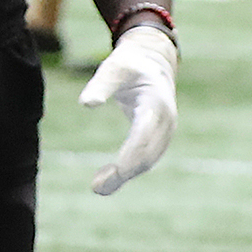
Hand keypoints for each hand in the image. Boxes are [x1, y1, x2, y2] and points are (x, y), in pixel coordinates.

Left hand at [79, 24, 177, 194]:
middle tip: (97, 188)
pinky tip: (107, 176)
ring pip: (148, 160)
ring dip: (124, 175)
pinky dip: (127, 169)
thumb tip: (86, 104)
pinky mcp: (158, 136)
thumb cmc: (129, 65)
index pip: (144, 135)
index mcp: (156, 104)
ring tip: (97, 187)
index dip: (130, 155)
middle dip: (124, 172)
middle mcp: (165, 121)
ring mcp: (165, 130)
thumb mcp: (112, 68)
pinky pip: (145, 158)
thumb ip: (100, 85)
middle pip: (148, 154)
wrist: (153, 63)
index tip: (115, 172)